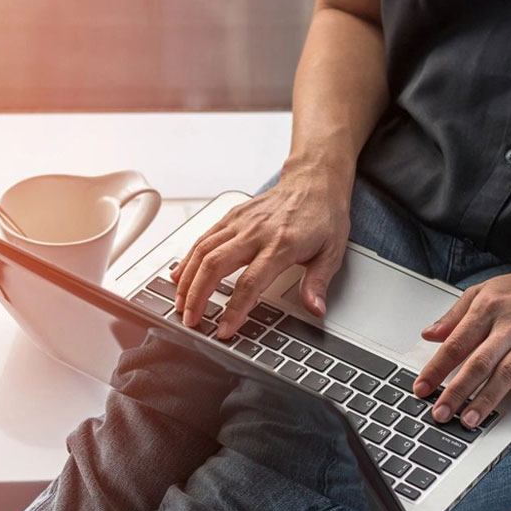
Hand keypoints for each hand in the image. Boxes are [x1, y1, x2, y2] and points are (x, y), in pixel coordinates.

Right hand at [170, 164, 350, 337]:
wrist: (313, 182)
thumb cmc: (322, 217)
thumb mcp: (332, 252)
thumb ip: (318, 283)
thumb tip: (315, 310)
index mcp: (281, 245)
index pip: (250, 282)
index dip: (235, 309)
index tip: (224, 328)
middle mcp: (255, 232)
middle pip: (215, 265)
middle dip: (197, 296)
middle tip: (191, 320)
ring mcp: (239, 222)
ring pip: (202, 251)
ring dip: (187, 280)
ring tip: (180, 304)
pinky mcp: (230, 216)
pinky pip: (203, 239)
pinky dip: (187, 259)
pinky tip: (179, 276)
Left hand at [414, 271, 510, 427]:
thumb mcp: (482, 291)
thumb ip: (454, 316)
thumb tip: (428, 335)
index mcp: (487, 309)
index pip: (455, 344)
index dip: (436, 369)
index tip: (421, 388)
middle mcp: (509, 326)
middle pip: (479, 363)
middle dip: (458, 391)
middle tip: (440, 412)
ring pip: (507, 373)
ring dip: (486, 399)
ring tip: (468, 420)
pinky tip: (502, 412)